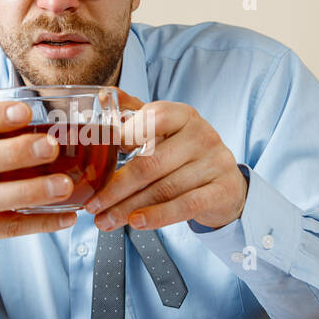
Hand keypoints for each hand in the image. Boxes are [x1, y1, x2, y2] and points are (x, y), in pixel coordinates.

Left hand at [84, 93, 247, 232]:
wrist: (226, 183)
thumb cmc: (185, 153)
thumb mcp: (163, 129)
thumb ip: (133, 113)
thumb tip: (101, 95)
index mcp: (183, 115)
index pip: (153, 119)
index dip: (123, 136)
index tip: (97, 159)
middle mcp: (201, 135)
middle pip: (151, 162)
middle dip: (116, 187)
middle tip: (92, 204)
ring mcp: (214, 163)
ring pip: (164, 189)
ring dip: (128, 208)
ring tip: (104, 221)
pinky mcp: (221, 191)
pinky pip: (185, 206)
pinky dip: (157, 216)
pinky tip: (136, 223)